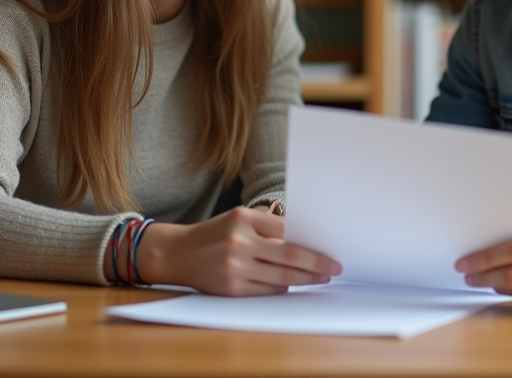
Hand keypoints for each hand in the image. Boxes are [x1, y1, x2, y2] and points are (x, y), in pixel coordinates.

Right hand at [135, 206, 341, 295]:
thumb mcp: (237, 219)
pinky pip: (267, 292)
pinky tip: (292, 285)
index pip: (288, 230)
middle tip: (334, 268)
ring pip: (282, 277)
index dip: (311, 241)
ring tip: (320, 278)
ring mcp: (235, 267)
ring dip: (305, 280)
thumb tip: (305, 239)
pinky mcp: (231, 289)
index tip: (328, 247)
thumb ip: (267, 227)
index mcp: (243, 219)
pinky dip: (283, 289)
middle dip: (317, 264)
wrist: (177, 253)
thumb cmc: (214, 234)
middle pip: (290, 256)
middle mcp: (239, 242)